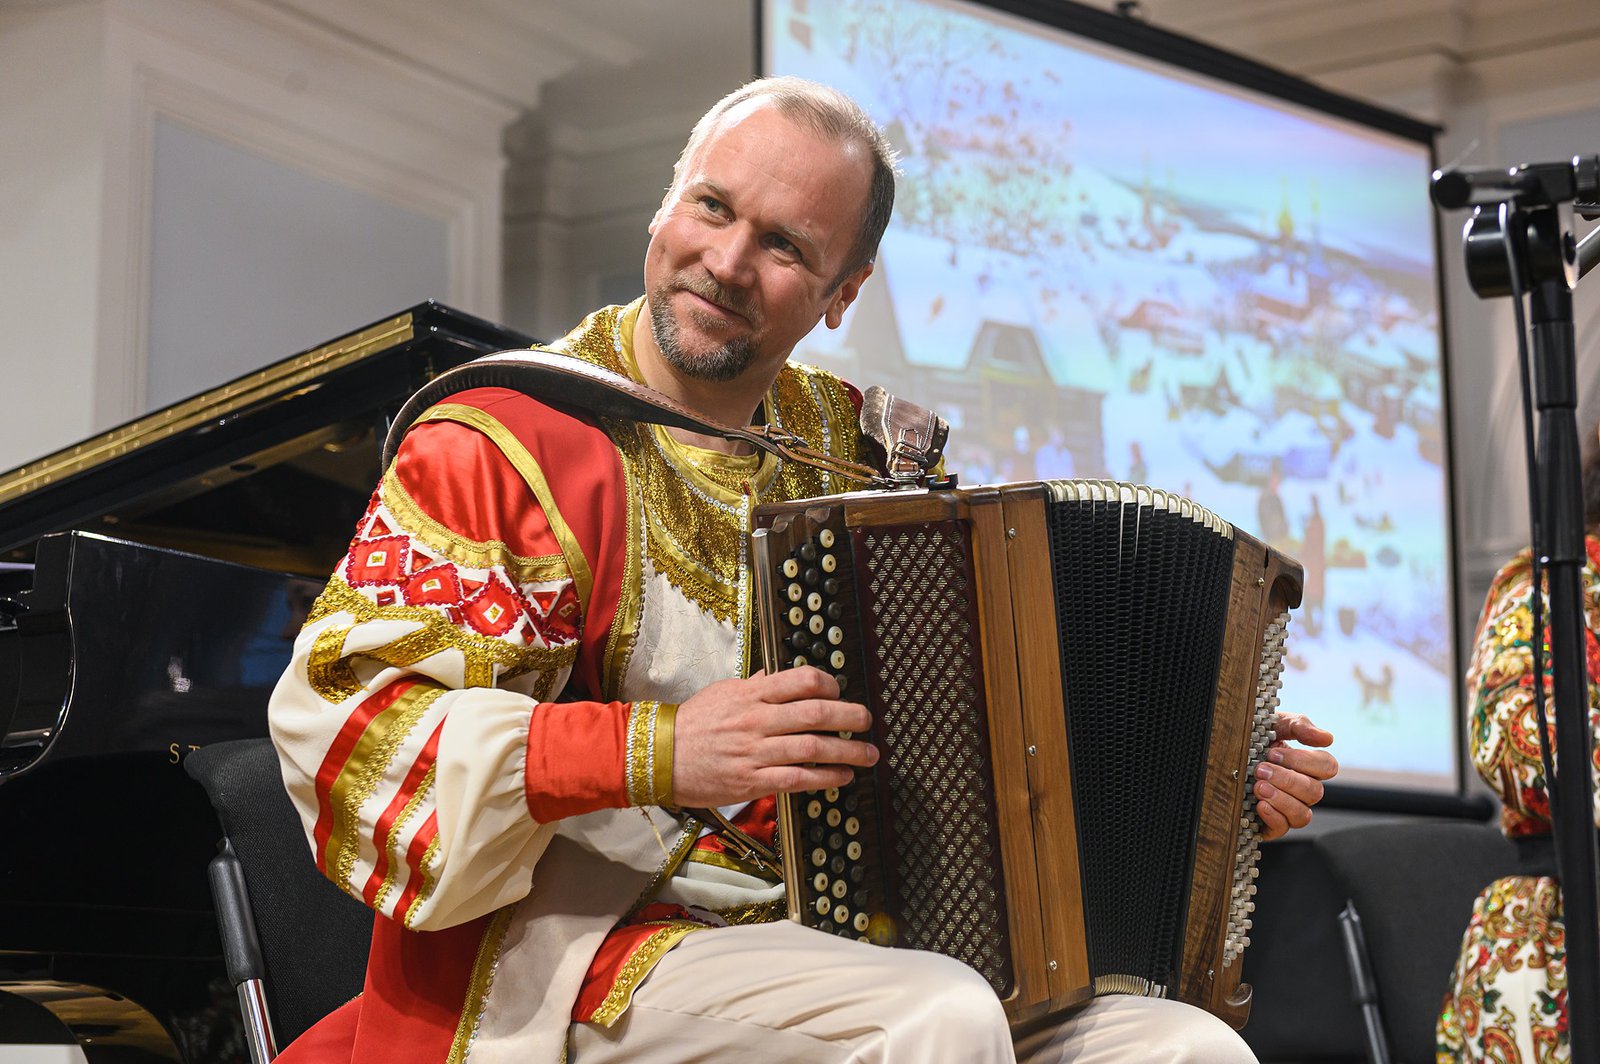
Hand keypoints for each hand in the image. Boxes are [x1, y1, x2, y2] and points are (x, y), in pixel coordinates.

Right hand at [672, 667, 877, 807]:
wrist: (658, 757)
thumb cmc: (691, 724)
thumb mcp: (721, 693)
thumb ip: (752, 687)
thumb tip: (774, 678)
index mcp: (751, 695)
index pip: (801, 681)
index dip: (829, 685)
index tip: (839, 692)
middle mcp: (757, 720)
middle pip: (816, 714)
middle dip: (850, 717)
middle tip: (867, 720)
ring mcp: (755, 752)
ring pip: (813, 748)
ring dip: (848, 751)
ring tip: (868, 754)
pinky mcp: (752, 782)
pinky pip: (798, 779)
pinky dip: (826, 777)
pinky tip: (842, 776)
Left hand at [1253, 713, 1336, 839]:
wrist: (1221, 751)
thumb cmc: (1254, 736)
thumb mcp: (1274, 723)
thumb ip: (1299, 726)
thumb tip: (1327, 738)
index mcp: (1308, 765)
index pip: (1327, 767)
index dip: (1304, 761)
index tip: (1274, 753)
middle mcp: (1302, 789)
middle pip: (1314, 792)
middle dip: (1286, 779)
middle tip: (1260, 769)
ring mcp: (1288, 808)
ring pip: (1302, 815)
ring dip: (1281, 799)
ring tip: (1258, 787)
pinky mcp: (1271, 824)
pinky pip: (1282, 828)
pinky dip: (1273, 817)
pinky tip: (1259, 805)